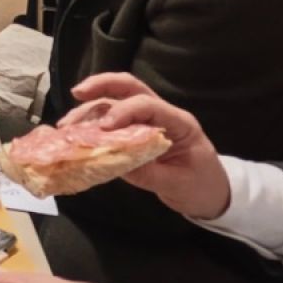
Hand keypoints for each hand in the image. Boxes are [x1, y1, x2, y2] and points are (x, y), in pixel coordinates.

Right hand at [60, 73, 230, 221]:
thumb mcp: (178, 184)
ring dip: (90, 108)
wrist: (214, 196)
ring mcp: (149, 122)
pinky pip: (113, 120)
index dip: (123, 111)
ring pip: (116, 101)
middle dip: (101, 86)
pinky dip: (93, 123)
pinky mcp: (138, 132)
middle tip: (77, 93)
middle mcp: (162, 115)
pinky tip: (76, 133)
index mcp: (179, 123)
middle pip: (130, 88)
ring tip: (67, 125)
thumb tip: (115, 163)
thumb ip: (149, 174)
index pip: (148, 105)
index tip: (104, 128)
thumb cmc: (202, 188)